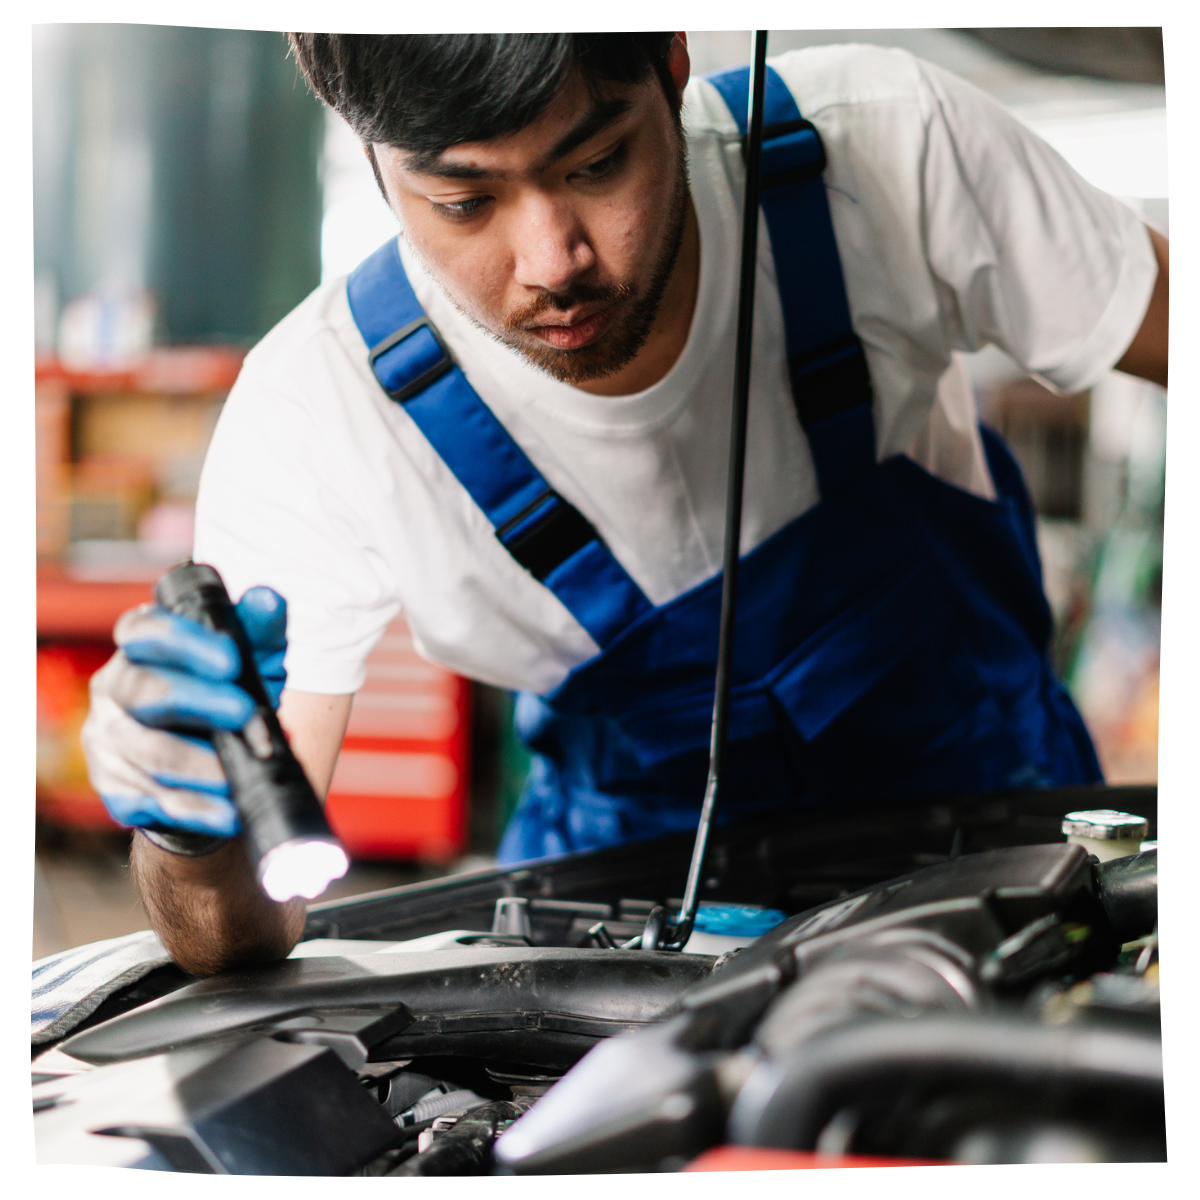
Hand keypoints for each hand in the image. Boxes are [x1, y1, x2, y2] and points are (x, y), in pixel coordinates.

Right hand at [81, 587, 287, 840]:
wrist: (217, 766)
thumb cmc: (231, 695)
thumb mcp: (252, 661)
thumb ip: (260, 631)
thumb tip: (268, 601)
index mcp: (142, 645)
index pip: (146, 631)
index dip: (185, 642)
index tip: (231, 658)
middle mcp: (115, 687)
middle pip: (144, 691)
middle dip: (199, 702)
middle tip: (246, 713)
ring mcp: (108, 739)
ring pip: (148, 752)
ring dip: (202, 765)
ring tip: (242, 774)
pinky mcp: (114, 786)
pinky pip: (151, 800)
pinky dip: (196, 808)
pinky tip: (228, 812)